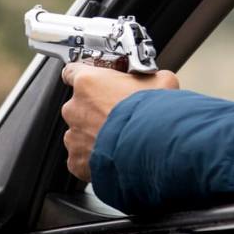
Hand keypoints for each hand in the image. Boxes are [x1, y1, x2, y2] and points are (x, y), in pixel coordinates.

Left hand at [61, 64, 178, 181]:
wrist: (152, 150)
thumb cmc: (152, 115)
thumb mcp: (162, 82)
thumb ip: (151, 77)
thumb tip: (159, 79)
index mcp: (87, 83)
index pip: (72, 72)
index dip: (86, 78)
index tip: (93, 83)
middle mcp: (74, 108)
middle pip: (80, 106)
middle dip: (96, 111)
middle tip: (119, 116)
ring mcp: (73, 136)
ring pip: (80, 133)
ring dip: (95, 135)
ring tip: (119, 139)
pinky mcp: (76, 161)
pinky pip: (82, 158)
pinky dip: (94, 159)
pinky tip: (113, 156)